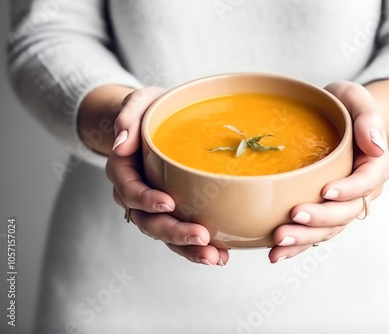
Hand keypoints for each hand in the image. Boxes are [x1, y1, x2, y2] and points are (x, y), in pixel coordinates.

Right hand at [106, 86, 228, 265]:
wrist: (158, 120)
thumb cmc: (150, 110)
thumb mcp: (138, 102)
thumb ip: (127, 116)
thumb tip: (120, 144)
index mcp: (124, 170)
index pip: (130, 190)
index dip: (146, 200)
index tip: (169, 202)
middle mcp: (136, 194)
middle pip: (148, 221)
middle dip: (174, 232)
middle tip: (202, 237)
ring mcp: (154, 207)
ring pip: (165, 235)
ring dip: (189, 249)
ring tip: (215, 257)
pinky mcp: (173, 212)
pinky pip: (181, 233)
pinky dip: (198, 247)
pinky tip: (222, 254)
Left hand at [269, 81, 388, 262]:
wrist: (336, 120)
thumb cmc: (345, 106)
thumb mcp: (356, 98)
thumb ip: (369, 117)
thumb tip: (375, 146)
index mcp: (374, 165)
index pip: (367, 181)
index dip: (349, 190)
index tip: (325, 191)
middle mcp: (362, 190)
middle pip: (347, 212)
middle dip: (321, 219)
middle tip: (293, 218)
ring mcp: (343, 204)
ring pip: (330, 229)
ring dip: (306, 238)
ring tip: (278, 241)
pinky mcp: (324, 211)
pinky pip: (314, 233)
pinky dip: (297, 245)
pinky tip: (276, 253)